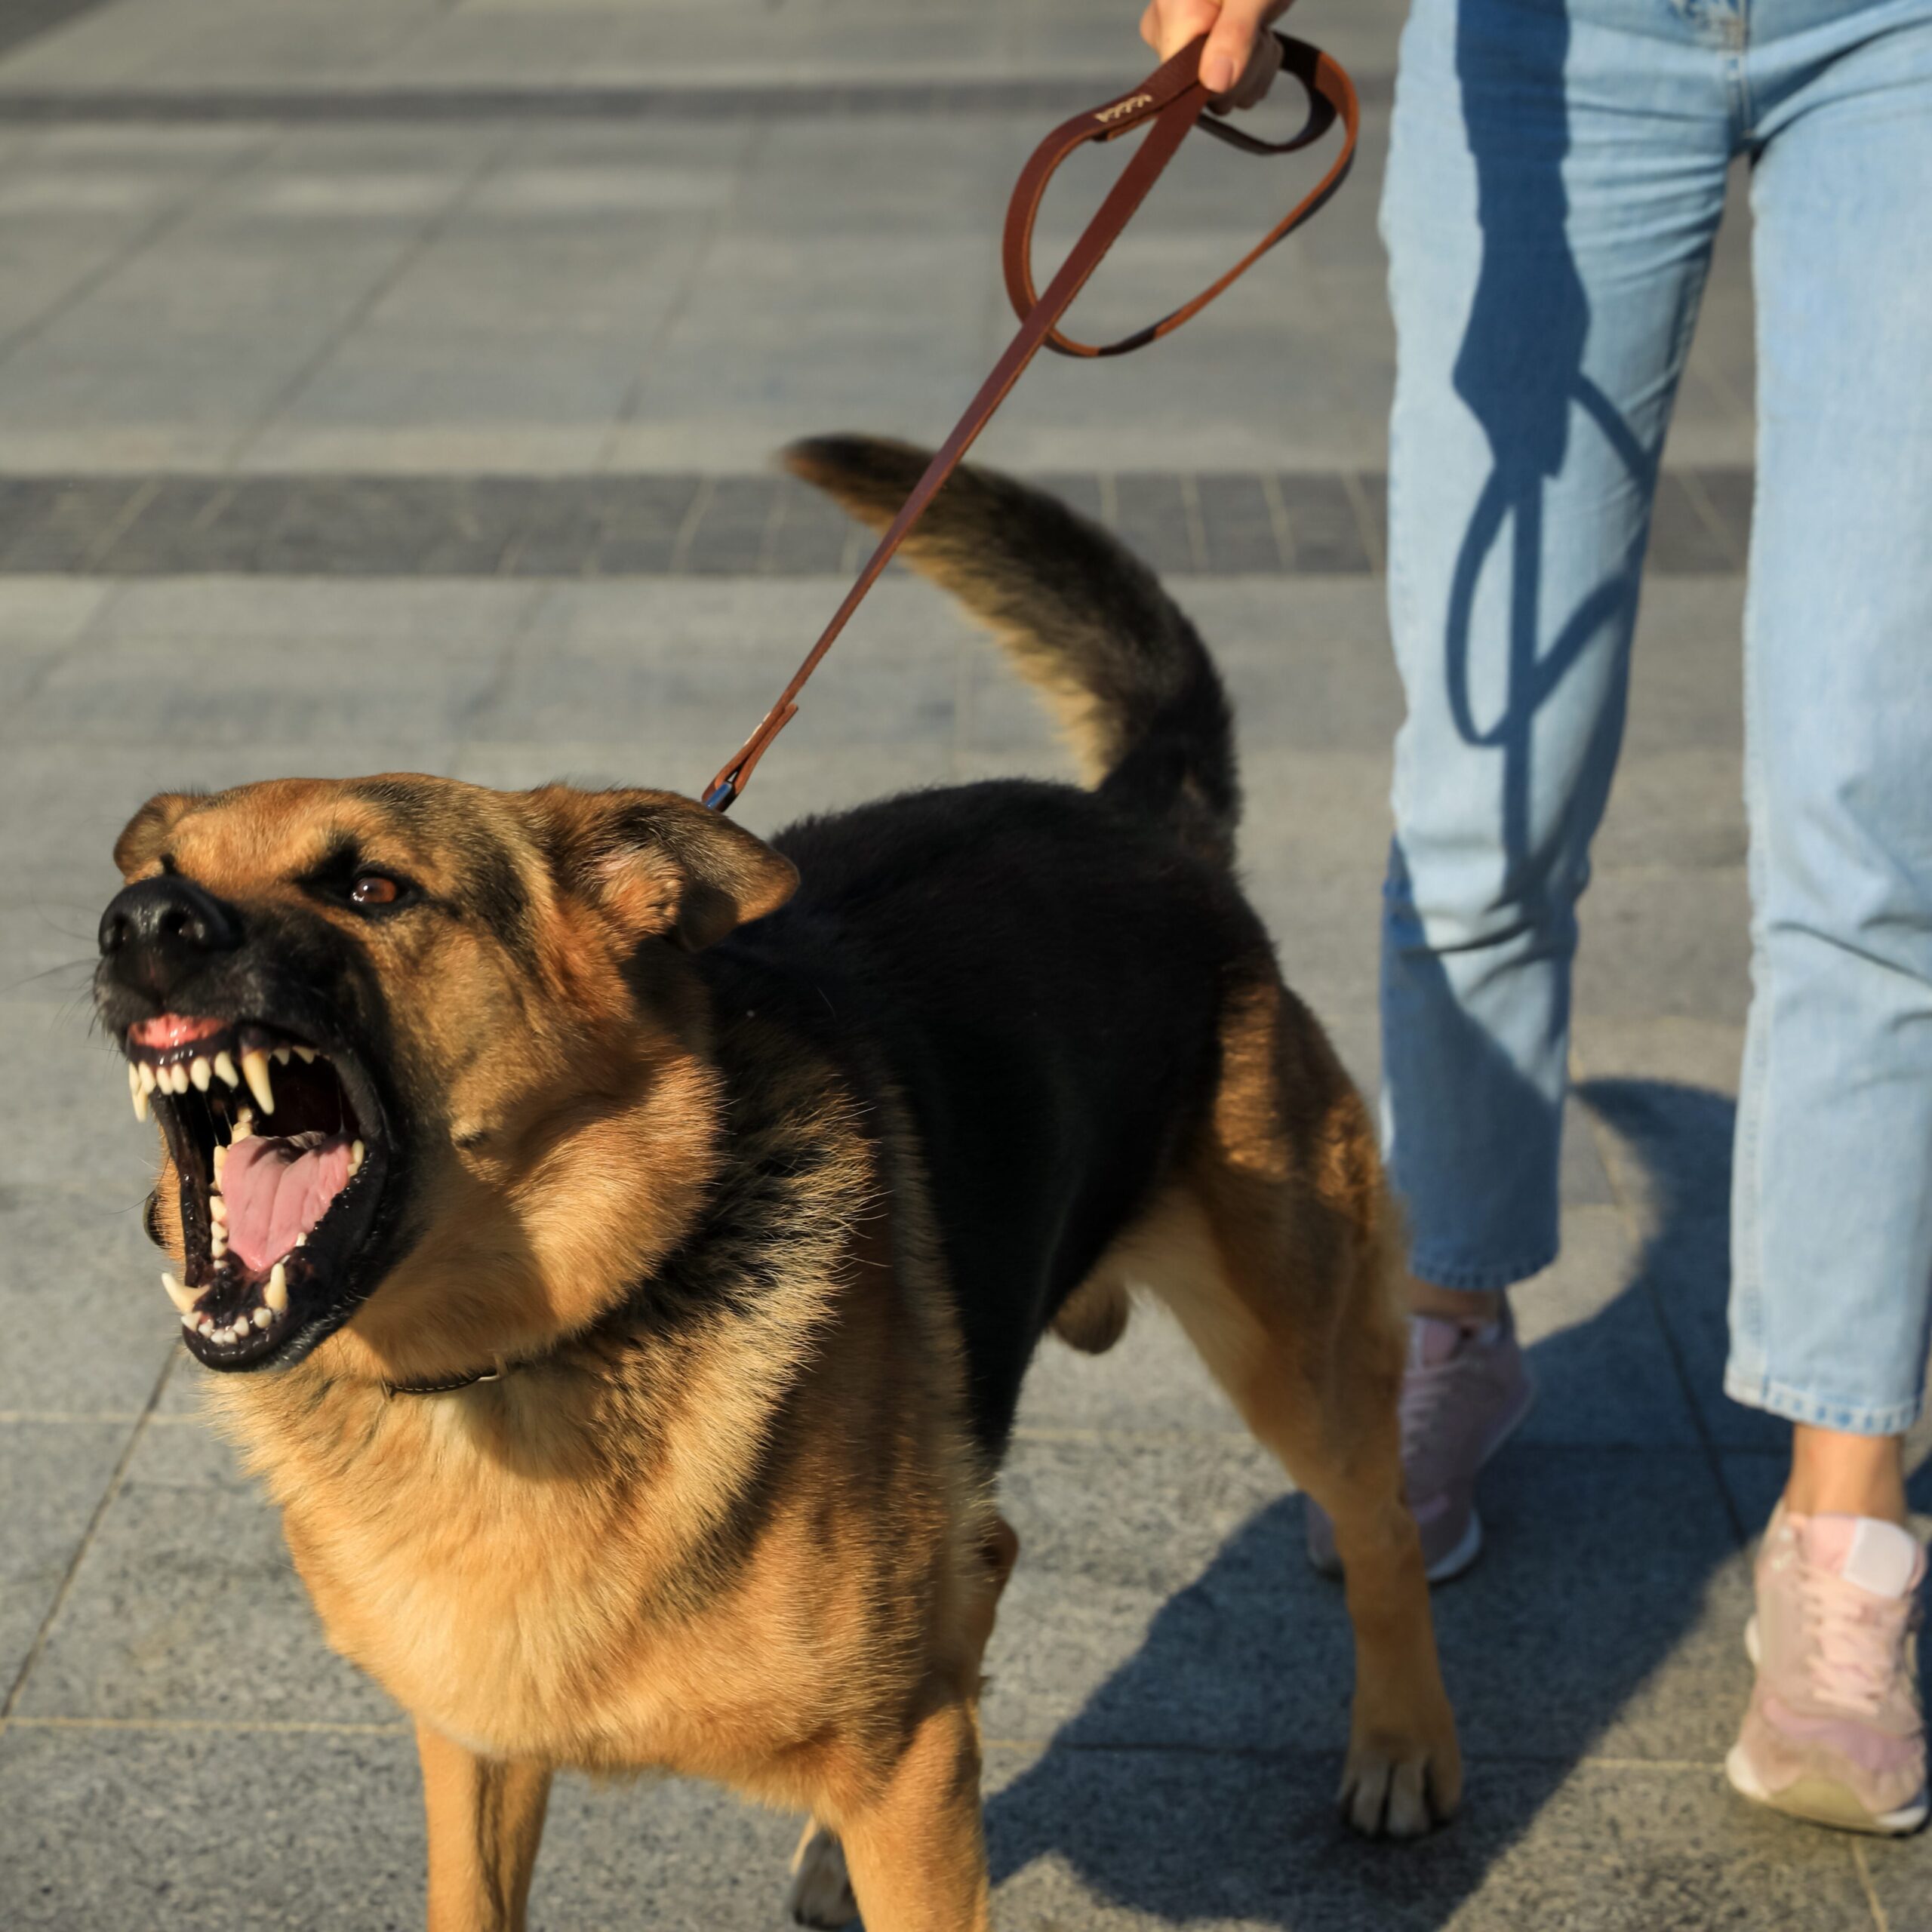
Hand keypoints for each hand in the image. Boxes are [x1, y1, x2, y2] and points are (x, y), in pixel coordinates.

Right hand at [1138, 0, 1293, 106]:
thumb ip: (1235, 32)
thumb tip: (1215, 83)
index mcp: (1170, 11)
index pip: (1185, 81)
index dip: (1221, 76)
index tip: (1249, 39)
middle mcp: (1163, 32)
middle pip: (1206, 93)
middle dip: (1245, 68)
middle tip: (1259, 24)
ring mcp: (1177, 46)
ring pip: (1222, 95)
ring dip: (1255, 66)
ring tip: (1259, 22)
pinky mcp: (1196, 55)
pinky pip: (1229, 88)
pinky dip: (1253, 67)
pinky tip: (1255, 33)